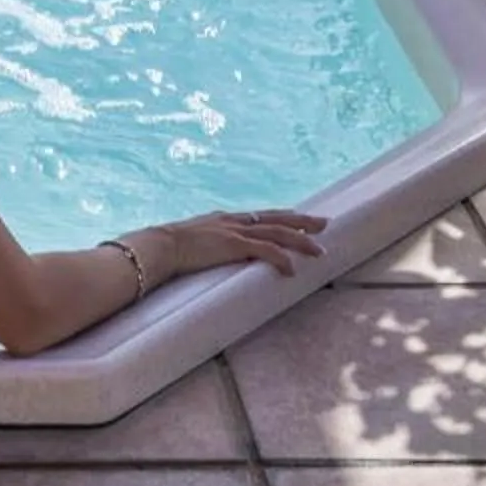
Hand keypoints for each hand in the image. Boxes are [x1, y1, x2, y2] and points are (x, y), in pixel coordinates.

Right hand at [158, 209, 327, 282]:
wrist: (161, 245)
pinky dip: (280, 258)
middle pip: (276, 218)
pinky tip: (292, 269)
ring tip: (319, 250)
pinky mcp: (233, 245)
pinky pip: (264, 250)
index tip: (302, 219)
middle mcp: (234, 220)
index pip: (263, 215)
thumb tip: (216, 255)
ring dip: (300, 241)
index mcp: (227, 219)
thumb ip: (211, 245)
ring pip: (276, 232)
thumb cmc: (173, 248)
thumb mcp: (198, 241)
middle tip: (325, 224)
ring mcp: (234, 231)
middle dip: (302, 222)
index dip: (284, 218)